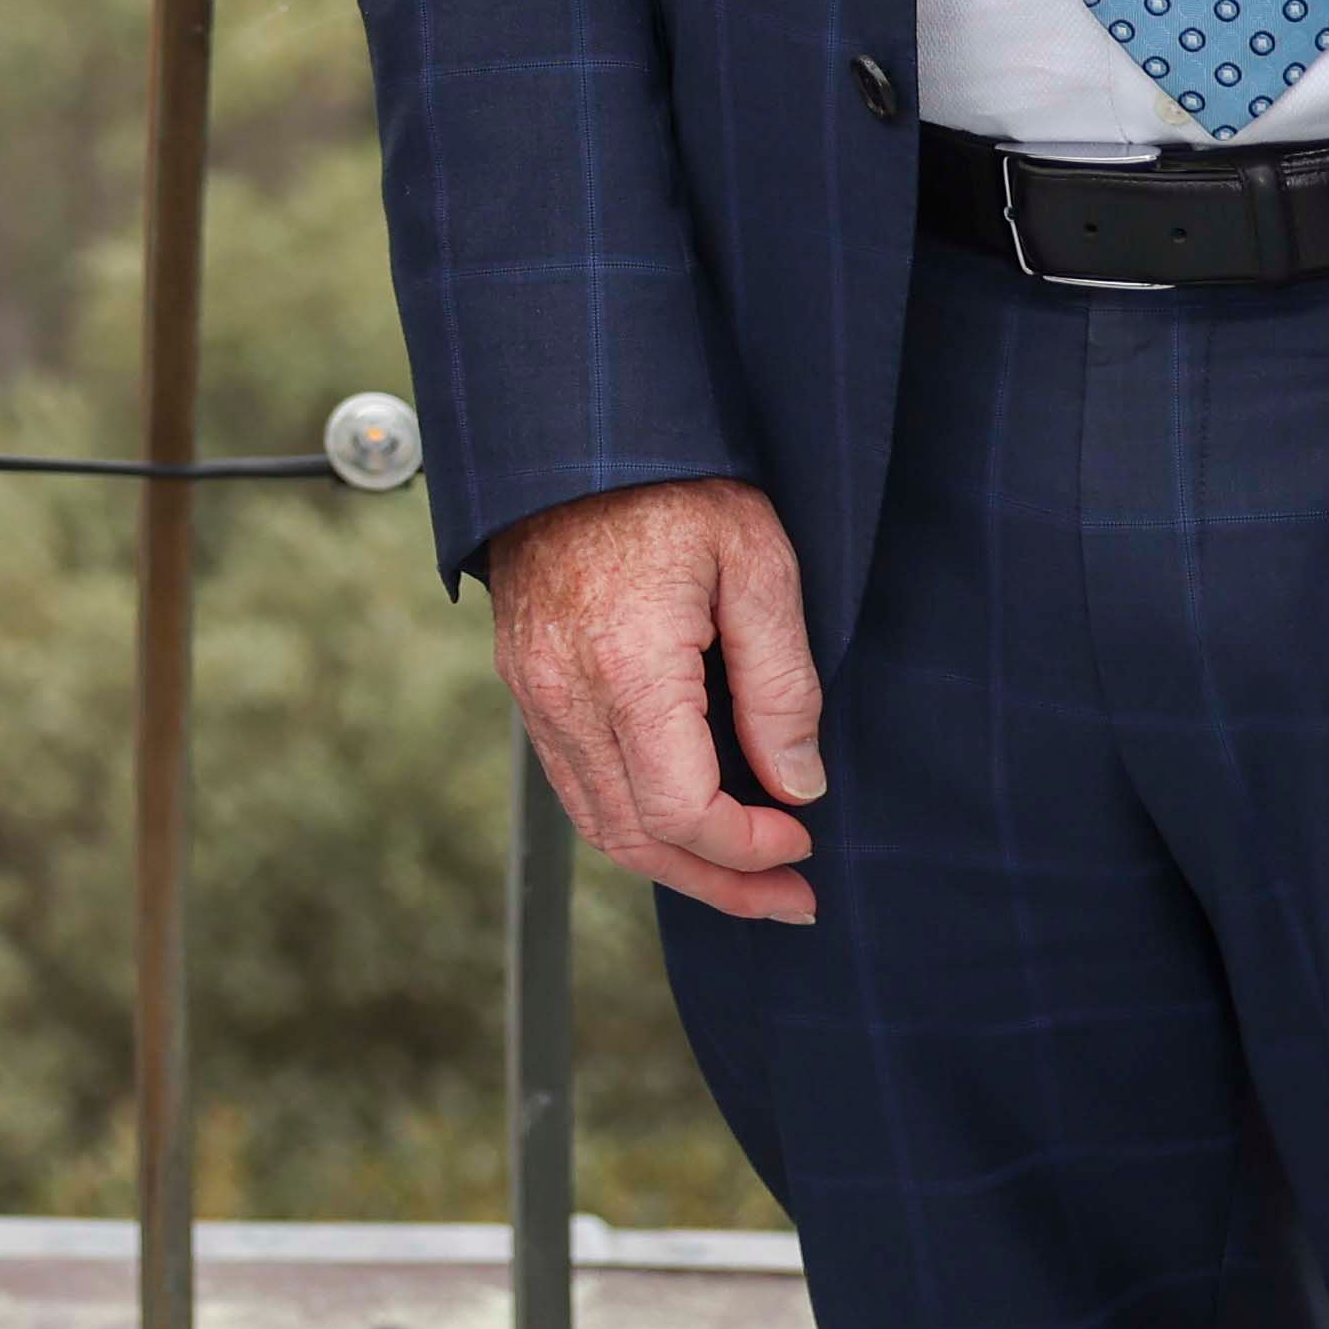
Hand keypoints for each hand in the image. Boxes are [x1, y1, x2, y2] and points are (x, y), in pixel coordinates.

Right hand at [489, 476, 823, 924]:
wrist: (570, 430)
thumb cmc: (671, 481)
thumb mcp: (759, 564)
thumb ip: (783, 684)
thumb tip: (796, 784)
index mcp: (629, 669)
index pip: (682, 813)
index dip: (748, 850)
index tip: (802, 839)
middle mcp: (566, 694)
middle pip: (635, 839)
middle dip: (718, 883)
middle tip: (788, 898)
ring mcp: (534, 690)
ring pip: (597, 821)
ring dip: (674, 862)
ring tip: (744, 873)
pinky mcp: (526, 680)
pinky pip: (573, 780)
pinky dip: (632, 819)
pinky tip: (683, 815)